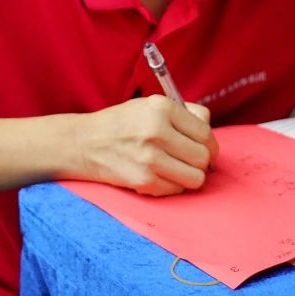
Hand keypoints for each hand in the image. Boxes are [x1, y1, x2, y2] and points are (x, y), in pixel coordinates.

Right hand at [71, 96, 218, 196]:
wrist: (85, 143)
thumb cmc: (123, 124)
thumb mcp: (151, 106)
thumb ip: (184, 114)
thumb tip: (209, 128)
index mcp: (162, 108)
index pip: (205, 132)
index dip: (209, 144)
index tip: (205, 149)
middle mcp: (157, 131)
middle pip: (203, 157)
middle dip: (201, 161)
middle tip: (189, 160)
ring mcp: (150, 158)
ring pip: (196, 178)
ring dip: (189, 176)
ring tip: (175, 168)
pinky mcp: (144, 180)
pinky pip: (177, 189)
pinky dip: (172, 185)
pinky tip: (158, 174)